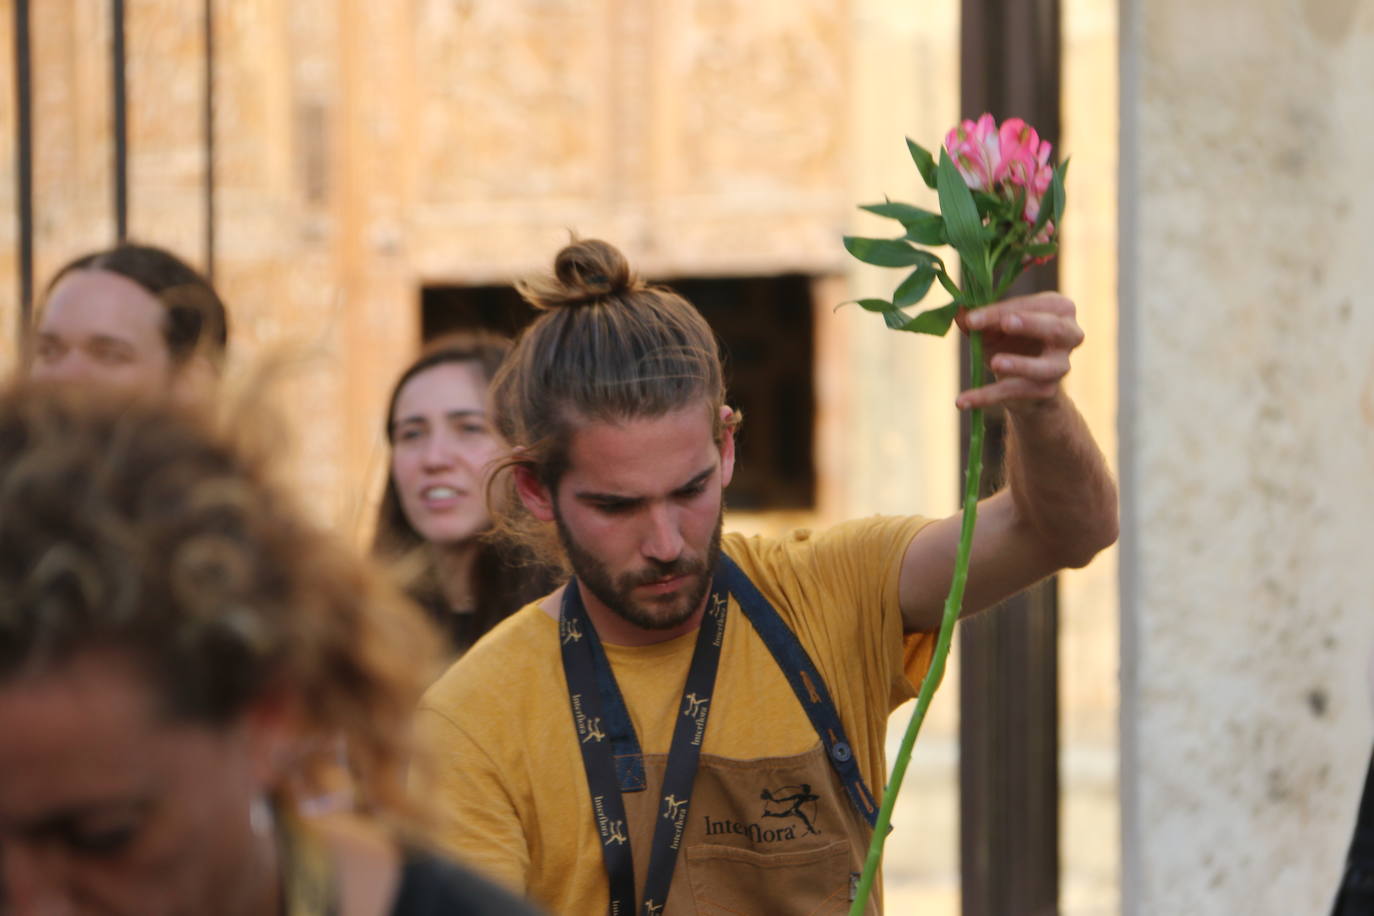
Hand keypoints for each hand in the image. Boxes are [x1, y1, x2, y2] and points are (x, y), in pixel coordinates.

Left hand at [954, 291, 1082, 410]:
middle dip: (1030, 324)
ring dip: (1020, 364)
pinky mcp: (1046, 390)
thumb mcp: (991, 329)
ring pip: (1044, 367)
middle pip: (1054, 328)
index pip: (1031, 305)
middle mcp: (1069, 335)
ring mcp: (1060, 365)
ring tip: (996, 363)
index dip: (1000, 310)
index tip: (971, 318)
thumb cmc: (1010, 342)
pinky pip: (1015, 393)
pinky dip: (987, 397)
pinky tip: (962, 401)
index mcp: (1058, 308)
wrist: (1022, 383)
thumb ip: (976, 319)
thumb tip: (959, 312)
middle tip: (1006, 323)